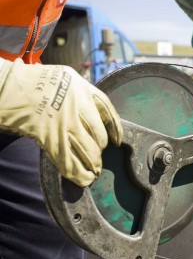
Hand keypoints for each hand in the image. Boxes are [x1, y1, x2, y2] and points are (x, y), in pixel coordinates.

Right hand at [0, 59, 122, 186]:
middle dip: (100, 149)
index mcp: (83, 89)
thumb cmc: (35, 82)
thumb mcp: (65, 78)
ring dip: (93, 163)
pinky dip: (78, 174)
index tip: (117, 140)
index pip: (108, 111)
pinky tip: (84, 180)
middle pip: (99, 134)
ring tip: (94, 171)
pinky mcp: (51, 139)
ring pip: (88, 150)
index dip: (115, 128)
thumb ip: (80, 93)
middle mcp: (78, 107)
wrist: (9, 88)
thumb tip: (93, 115)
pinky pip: (69, 161)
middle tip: (98, 157)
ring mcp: (65, 124)